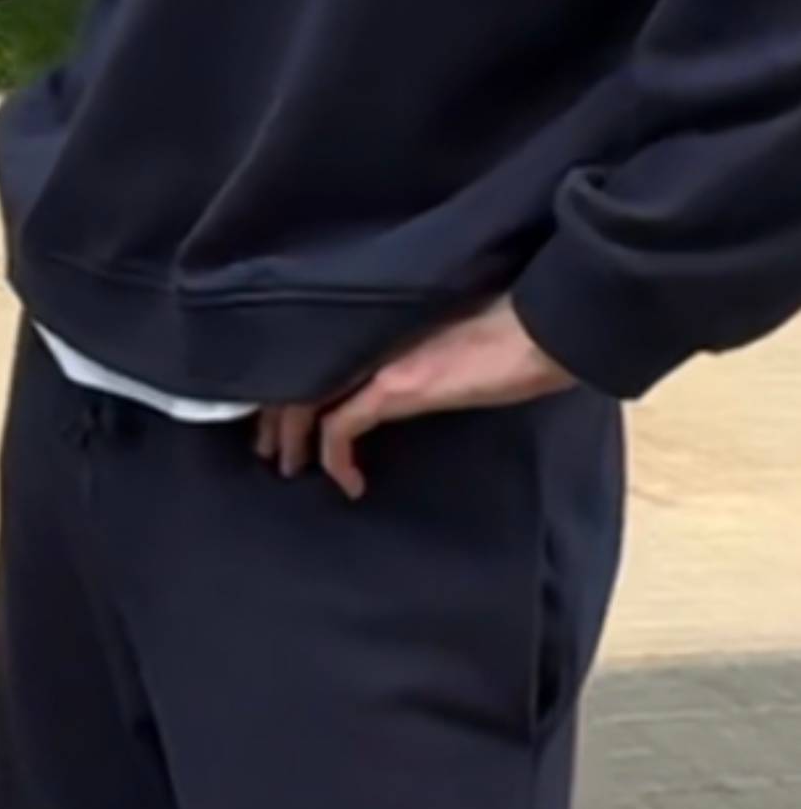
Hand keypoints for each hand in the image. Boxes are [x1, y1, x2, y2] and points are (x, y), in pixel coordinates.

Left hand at [255, 298, 573, 498]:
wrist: (540, 328)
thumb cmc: (508, 332)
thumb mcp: (444, 339)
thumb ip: (410, 352)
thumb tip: (402, 378)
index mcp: (373, 323)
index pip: (310, 350)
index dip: (286, 381)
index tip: (277, 411)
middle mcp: (364, 336)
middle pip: (293, 375)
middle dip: (274, 417)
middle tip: (267, 449)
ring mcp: (374, 359)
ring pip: (303, 401)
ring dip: (291, 440)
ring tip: (290, 469)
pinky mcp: (393, 386)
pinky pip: (339, 429)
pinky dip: (335, 459)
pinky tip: (350, 485)